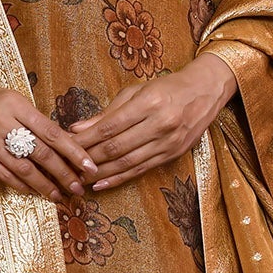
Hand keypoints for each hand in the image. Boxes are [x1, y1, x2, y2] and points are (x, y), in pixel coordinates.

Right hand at [0, 67, 100, 203]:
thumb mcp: (9, 99)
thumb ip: (32, 120)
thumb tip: (62, 143)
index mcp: (15, 103)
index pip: (51, 131)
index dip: (73, 151)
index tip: (89, 166)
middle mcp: (2, 120)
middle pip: (41, 152)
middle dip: (64, 173)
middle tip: (79, 187)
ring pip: (23, 168)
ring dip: (44, 185)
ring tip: (59, 195)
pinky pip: (3, 174)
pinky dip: (21, 185)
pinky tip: (34, 191)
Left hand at [65, 53, 237, 192]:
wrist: (205, 92)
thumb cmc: (167, 88)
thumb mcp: (137, 91)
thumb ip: (107, 112)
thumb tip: (77, 128)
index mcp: (149, 102)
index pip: (110, 126)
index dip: (86, 139)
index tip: (66, 145)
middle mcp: (160, 123)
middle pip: (116, 147)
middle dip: (88, 158)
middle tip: (67, 166)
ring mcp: (168, 142)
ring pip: (127, 162)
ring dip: (100, 173)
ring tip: (79, 179)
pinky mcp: (172, 154)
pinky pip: (140, 170)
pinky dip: (118, 179)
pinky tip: (100, 184)